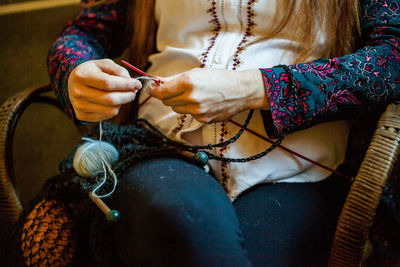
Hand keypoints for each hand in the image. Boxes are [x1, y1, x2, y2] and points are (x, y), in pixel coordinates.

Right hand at [68, 59, 141, 121]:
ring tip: (121, 95)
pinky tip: (111, 101)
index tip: (137, 84)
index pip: (108, 83)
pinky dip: (114, 108)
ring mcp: (79, 106)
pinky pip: (107, 116)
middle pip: (110, 99)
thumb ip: (119, 70)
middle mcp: (78, 92)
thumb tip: (133, 83)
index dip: (126, 85)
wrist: (73, 82)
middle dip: (128, 96)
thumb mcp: (104, 64)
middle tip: (134, 91)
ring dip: (122, 103)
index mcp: (82, 75)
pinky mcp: (82, 116)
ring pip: (111, 110)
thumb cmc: (93, 72)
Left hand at [149, 68, 268, 122]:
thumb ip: (175, 79)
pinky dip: (191, 110)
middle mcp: (191, 98)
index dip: (154, 90)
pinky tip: (203, 103)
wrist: (241, 91)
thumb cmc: (220, 78)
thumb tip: (158, 82)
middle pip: (167, 102)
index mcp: (188, 82)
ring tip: (193, 95)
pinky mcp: (202, 119)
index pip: (161, 92)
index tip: (152, 88)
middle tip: (175, 90)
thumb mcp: (196, 72)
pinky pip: (189, 115)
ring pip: (176, 109)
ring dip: (179, 103)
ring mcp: (197, 111)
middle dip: (168, 96)